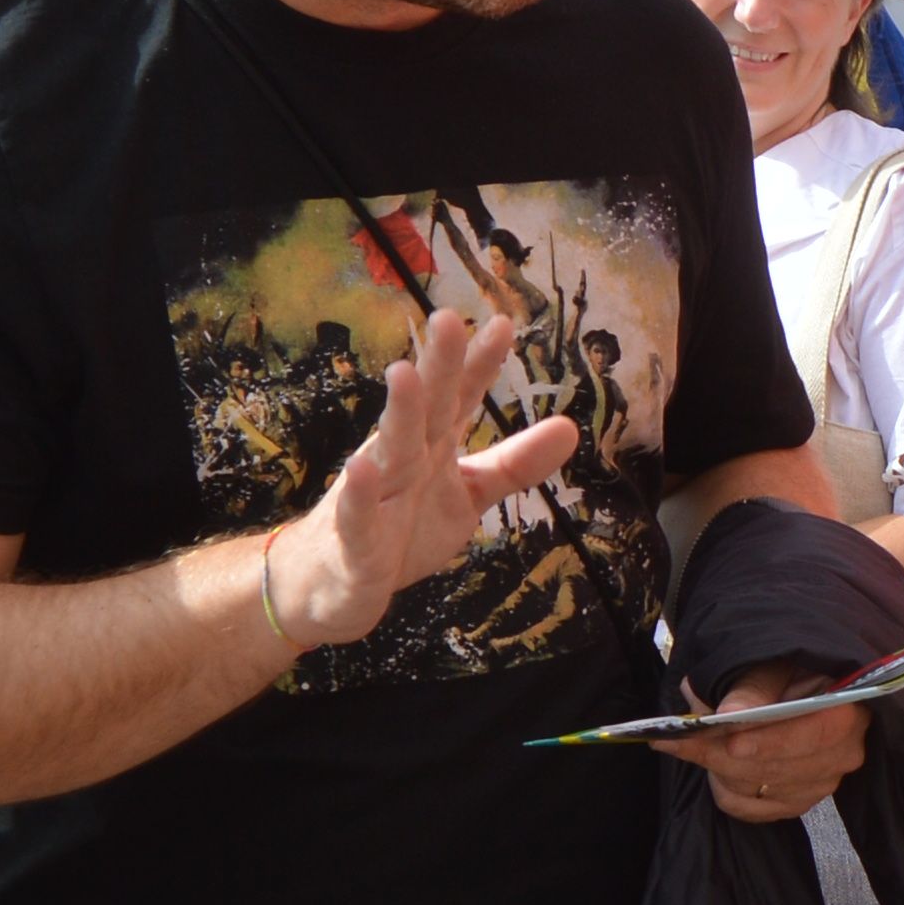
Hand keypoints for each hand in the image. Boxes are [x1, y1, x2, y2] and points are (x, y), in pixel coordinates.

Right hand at [270, 228, 580, 647]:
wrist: (333, 585)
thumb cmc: (400, 528)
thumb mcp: (468, 495)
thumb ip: (514, 464)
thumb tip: (570, 428)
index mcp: (431, 445)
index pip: (459, 398)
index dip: (479, 364)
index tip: (504, 324)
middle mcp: (402, 460)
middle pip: (424, 409)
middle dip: (437, 367)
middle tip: (448, 319)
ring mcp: (375, 496)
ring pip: (388, 451)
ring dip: (397, 413)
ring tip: (403, 372)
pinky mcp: (354, 541)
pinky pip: (356, 517)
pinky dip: (357, 496)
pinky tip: (359, 469)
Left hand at [656, 665, 869, 824]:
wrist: (801, 689)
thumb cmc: (788, 672)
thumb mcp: (773, 666)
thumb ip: (752, 688)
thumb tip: (729, 712)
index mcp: (845, 713)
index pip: (809, 736)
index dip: (769, 742)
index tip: (730, 740)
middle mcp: (842, 755)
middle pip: (774, 768)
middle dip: (722, 753)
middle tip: (678, 737)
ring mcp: (822, 785)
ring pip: (754, 789)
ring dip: (719, 767)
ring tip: (697, 741)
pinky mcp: (799, 804)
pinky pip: (749, 808)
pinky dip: (725, 788)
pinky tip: (716, 766)